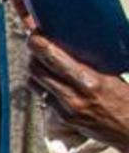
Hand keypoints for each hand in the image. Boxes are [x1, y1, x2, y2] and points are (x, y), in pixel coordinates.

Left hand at [27, 32, 128, 148]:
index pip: (54, 59)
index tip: (33, 33)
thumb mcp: (113, 77)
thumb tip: (72, 45)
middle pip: (37, 69)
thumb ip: (91, 64)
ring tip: (41, 60)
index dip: (39, 44)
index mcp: (90, 81)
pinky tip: (51, 80)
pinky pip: (43, 97)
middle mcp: (75, 96)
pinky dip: (43, 86)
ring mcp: (66, 109)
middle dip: (33, 54)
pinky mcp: (63, 119)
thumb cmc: (126, 99)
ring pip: (35, 83)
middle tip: (35, 42)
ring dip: (35, 69)